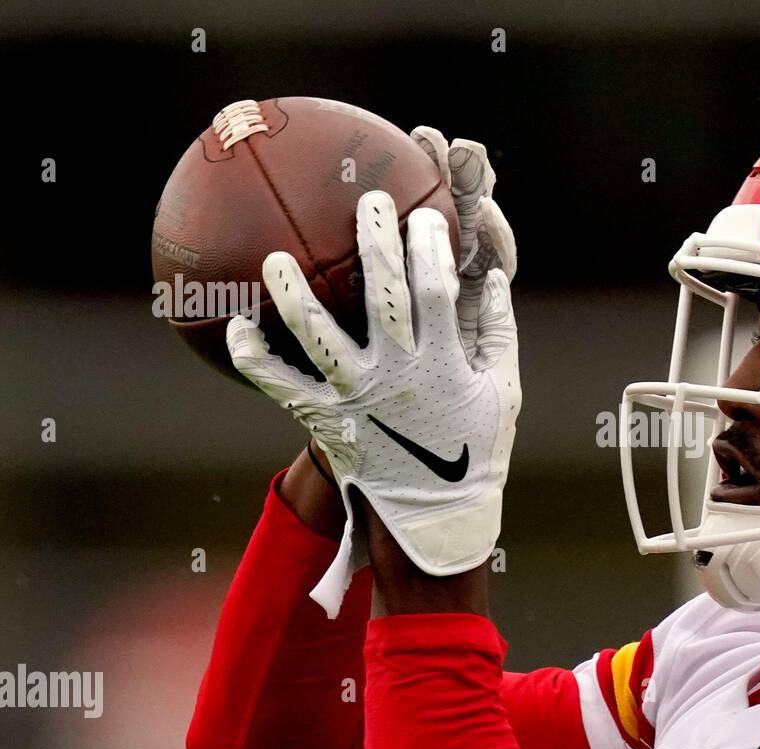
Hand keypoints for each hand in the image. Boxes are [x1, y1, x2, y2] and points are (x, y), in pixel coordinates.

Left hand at [227, 189, 519, 617]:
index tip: (425, 215)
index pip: (438, 289)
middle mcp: (398, 374)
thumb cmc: (475, 451)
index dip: (431, 246)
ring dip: (295, 293)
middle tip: (367, 200)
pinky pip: (282, 386)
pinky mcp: (327, 419)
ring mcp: (358, 396)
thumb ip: (499, 334)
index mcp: (444, 363)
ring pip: (318, 335)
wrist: (437, 516)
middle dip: (375, 240)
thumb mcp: (503, 392)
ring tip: (278, 257)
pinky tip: (236, 329)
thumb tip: (493, 278)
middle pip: (382, 294)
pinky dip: (256, 359)